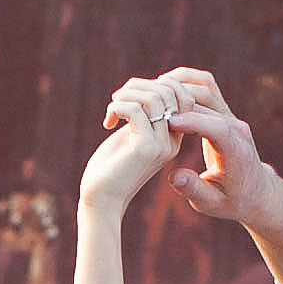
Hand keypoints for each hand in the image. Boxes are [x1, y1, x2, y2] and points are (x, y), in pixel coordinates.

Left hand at [78, 78, 181, 215]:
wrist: (102, 199)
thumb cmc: (111, 167)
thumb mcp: (131, 134)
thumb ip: (142, 114)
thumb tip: (142, 85)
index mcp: (172, 136)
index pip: (180, 94)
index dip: (155, 83)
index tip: (130, 95)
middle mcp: (172, 141)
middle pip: (168, 91)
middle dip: (137, 86)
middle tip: (117, 100)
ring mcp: (161, 145)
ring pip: (154, 98)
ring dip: (126, 95)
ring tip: (112, 108)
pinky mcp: (145, 149)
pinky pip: (136, 110)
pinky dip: (117, 107)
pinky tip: (108, 122)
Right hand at [159, 69, 274, 225]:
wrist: (255, 191)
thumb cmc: (232, 201)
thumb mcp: (211, 204)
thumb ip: (193, 189)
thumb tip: (174, 176)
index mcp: (236, 151)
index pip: (216, 127)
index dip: (192, 121)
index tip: (167, 123)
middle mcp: (236, 127)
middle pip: (207, 101)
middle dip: (177, 102)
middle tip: (146, 107)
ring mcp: (231, 116)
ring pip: (205, 87)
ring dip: (178, 86)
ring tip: (150, 95)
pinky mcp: (224, 112)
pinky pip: (205, 88)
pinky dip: (184, 84)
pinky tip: (163, 91)